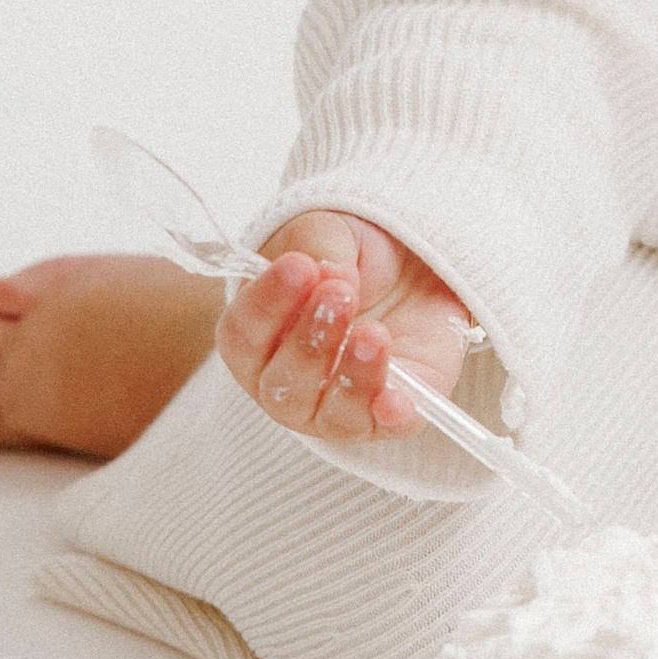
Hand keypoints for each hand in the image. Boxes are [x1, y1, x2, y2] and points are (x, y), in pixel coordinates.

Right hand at [215, 213, 478, 444]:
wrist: (414, 270)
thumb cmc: (352, 256)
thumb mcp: (329, 230)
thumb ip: (319, 247)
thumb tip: (331, 276)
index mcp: (257, 340)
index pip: (243, 337)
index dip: (267, 304)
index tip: (299, 266)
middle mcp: (286, 384)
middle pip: (283, 382)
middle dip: (311, 339)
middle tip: (341, 294)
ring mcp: (334, 407)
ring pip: (330, 413)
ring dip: (351, 374)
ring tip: (374, 334)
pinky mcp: (388, 413)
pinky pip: (384, 428)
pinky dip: (389, 417)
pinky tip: (397, 402)